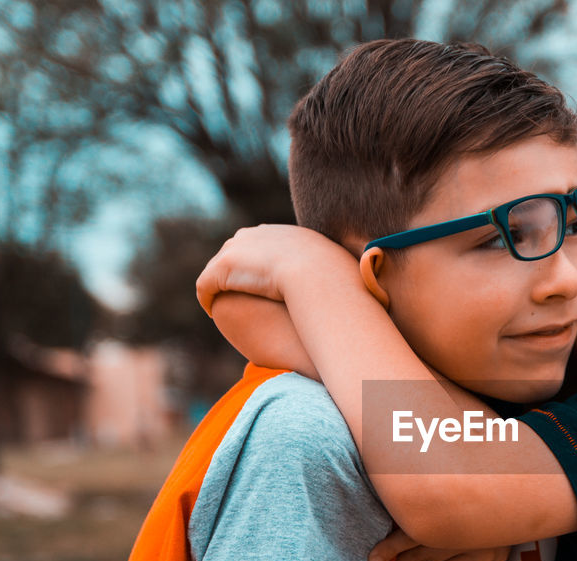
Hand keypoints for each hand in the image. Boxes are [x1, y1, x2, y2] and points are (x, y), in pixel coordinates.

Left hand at [196, 224, 354, 313]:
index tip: (264, 286)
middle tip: (237, 294)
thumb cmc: (336, 281)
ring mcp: (236, 250)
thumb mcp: (346, 275)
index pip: (265, 244)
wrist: (314, 276)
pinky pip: (207, 285)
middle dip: (235, 271)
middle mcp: (256, 235)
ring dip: (218, 285)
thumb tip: (369, 284)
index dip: (262, 266)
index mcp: (283, 234)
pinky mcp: (221, 268)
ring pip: (219, 269)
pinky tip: (212, 311)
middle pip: (237, 252)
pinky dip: (207, 297)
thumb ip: (345, 278)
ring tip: (219, 304)